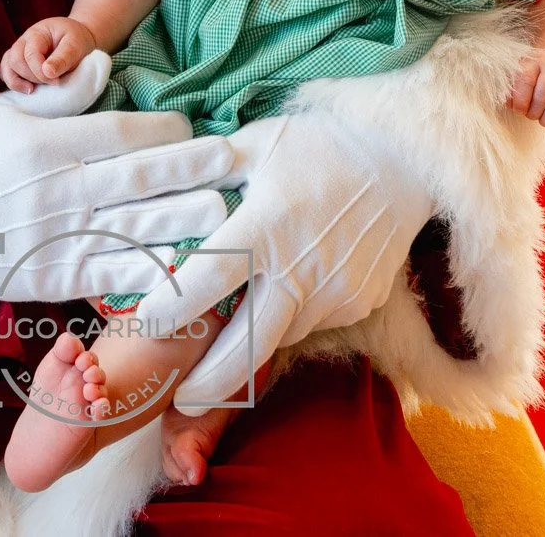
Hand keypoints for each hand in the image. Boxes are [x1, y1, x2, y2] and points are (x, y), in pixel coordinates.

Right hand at [0, 17, 96, 91]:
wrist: (77, 38)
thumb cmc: (76, 40)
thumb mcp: (75, 45)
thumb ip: (63, 58)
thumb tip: (47, 72)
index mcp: (37, 33)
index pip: (30, 54)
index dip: (40, 72)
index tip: (57, 80)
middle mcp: (23, 41)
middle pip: (14, 60)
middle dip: (31, 76)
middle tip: (51, 83)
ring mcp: (18, 51)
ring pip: (6, 66)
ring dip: (18, 81)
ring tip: (32, 90)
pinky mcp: (18, 63)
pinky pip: (6, 72)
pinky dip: (13, 82)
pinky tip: (27, 89)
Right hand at [0, 51, 232, 302]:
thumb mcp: (9, 112)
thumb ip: (61, 93)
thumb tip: (105, 65)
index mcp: (46, 145)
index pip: (117, 133)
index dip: (163, 130)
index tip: (195, 127)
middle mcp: (56, 192)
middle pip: (137, 179)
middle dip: (190, 169)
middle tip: (234, 161)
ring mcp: (59, 239)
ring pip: (133, 229)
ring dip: (184, 221)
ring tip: (226, 211)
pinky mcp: (59, 279)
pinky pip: (114, 276)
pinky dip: (151, 272)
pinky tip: (187, 265)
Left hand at [133, 111, 432, 412]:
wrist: (402, 157)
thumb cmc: (318, 143)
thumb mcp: (256, 143)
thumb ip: (204, 168)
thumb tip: (150, 180)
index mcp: (266, 227)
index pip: (208, 280)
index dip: (172, 307)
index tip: (143, 324)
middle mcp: (300, 270)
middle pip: (247, 345)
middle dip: (209, 382)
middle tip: (177, 400)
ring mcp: (334, 293)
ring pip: (279, 335)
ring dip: (249, 345)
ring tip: (219, 347)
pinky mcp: (358, 303)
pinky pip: (310, 322)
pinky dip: (286, 318)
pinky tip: (277, 296)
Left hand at [507, 50, 544, 126]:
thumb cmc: (532, 79)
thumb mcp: (518, 77)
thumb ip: (509, 88)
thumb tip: (506, 103)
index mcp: (533, 62)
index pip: (525, 81)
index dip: (520, 101)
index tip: (519, 110)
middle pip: (541, 96)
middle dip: (533, 113)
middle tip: (530, 115)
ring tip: (543, 120)